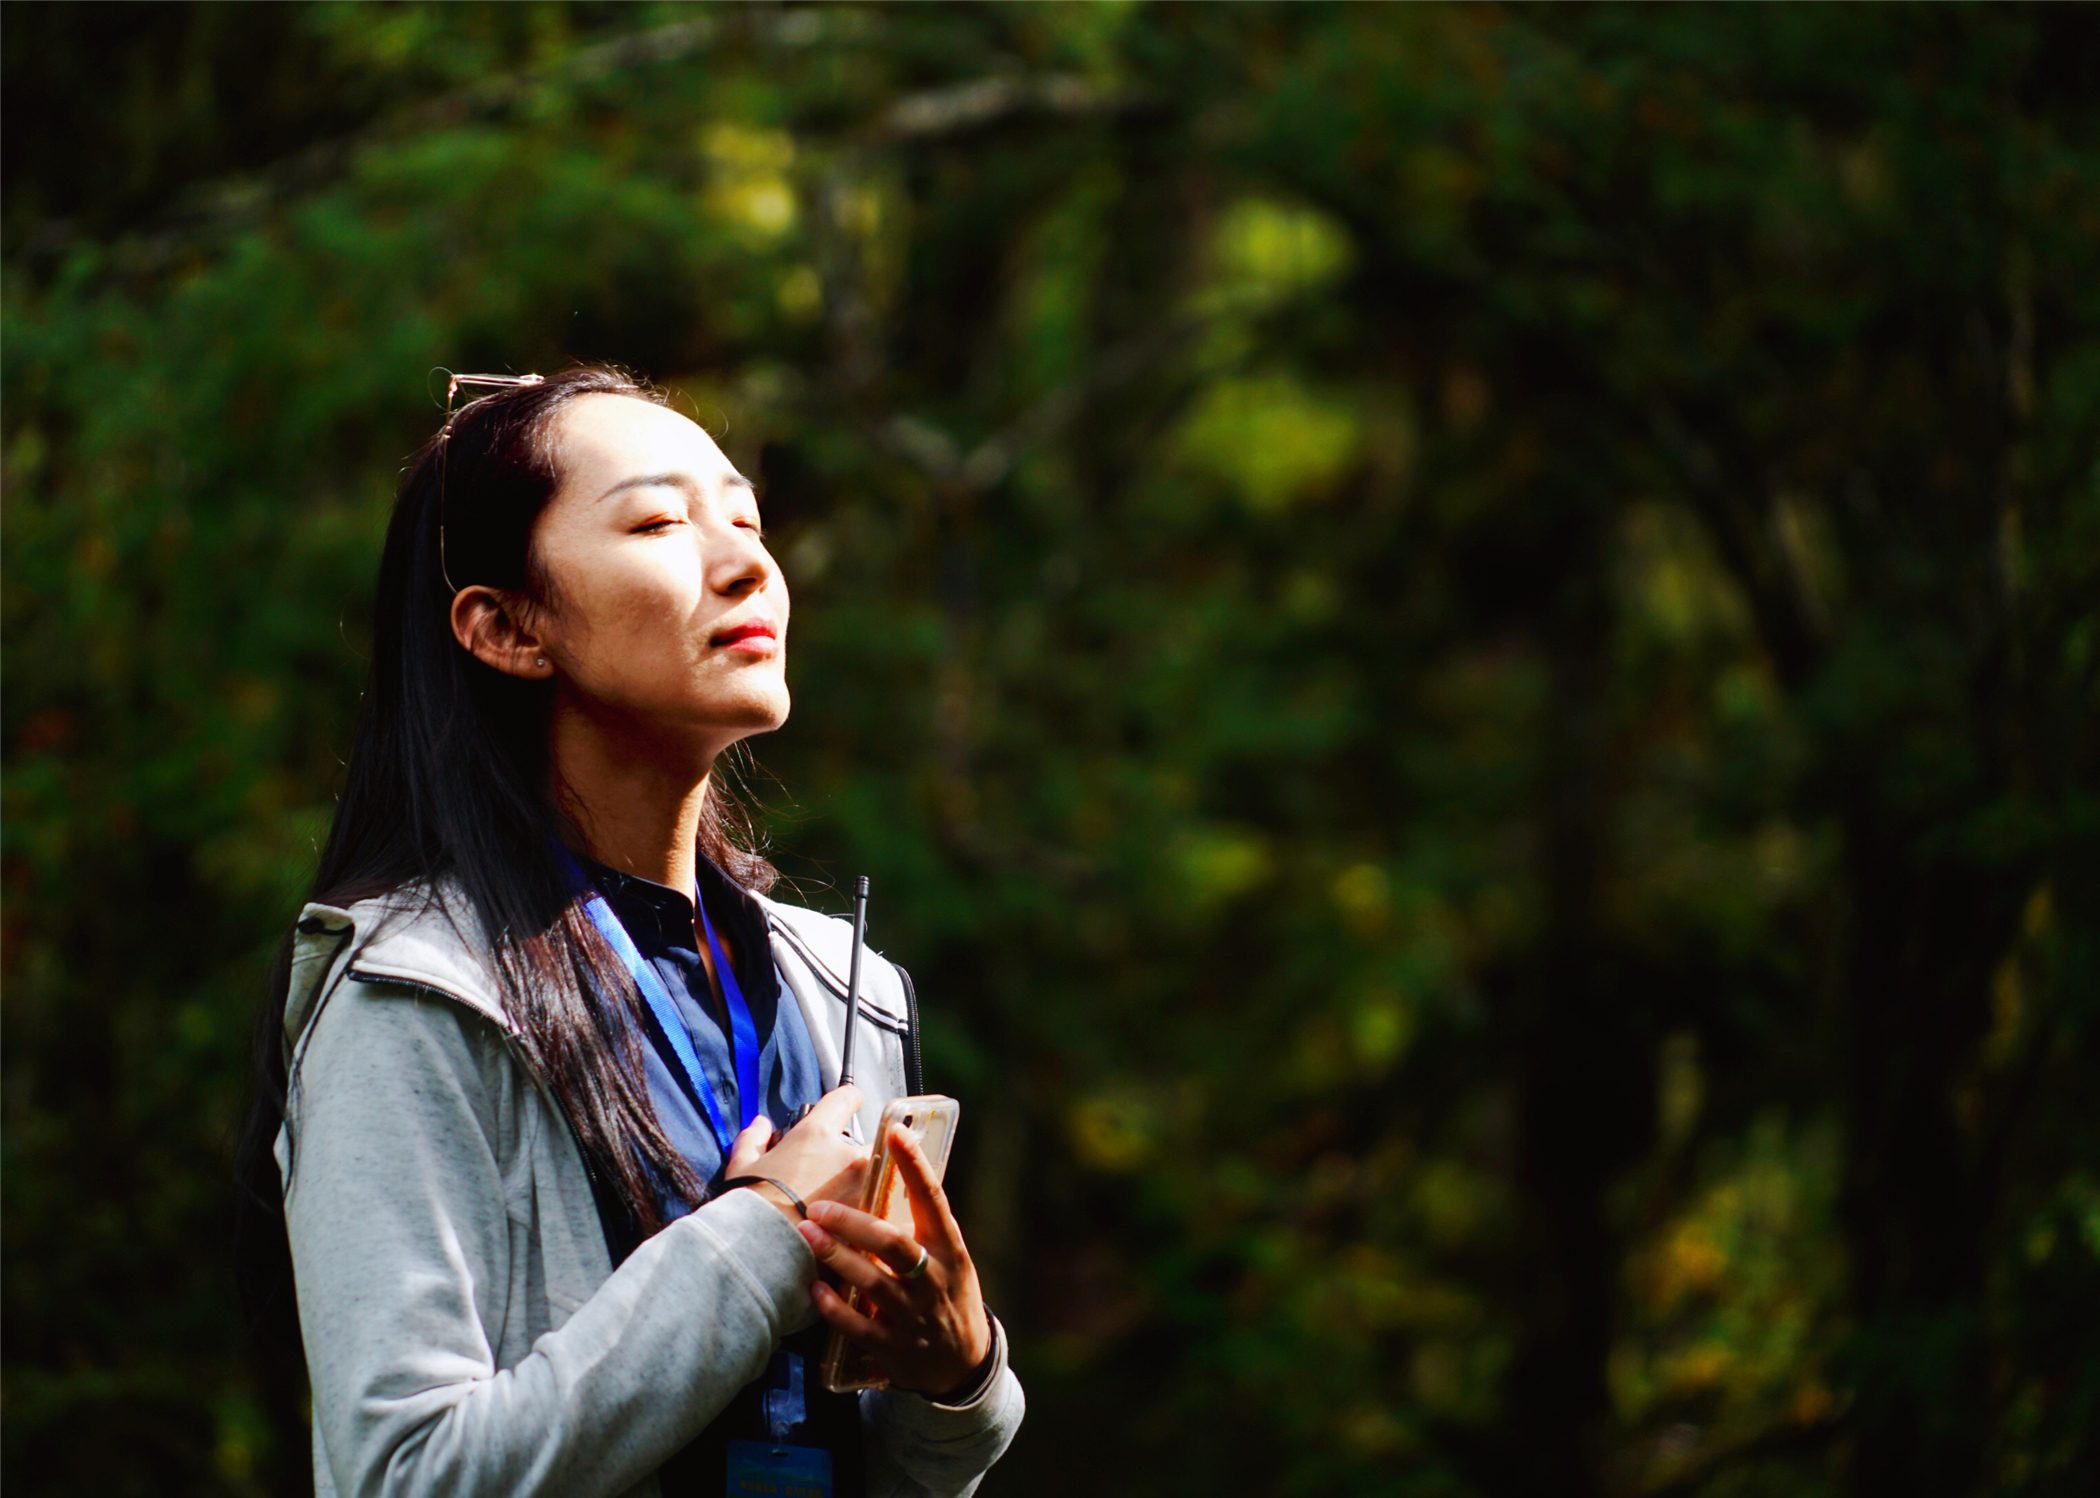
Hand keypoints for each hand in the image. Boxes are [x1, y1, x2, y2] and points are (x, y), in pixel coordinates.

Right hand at [722, 1086, 868, 1223]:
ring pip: (879, 1176)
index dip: (850, 1099)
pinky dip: (871, 1214)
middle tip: (839, 1175)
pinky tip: (856, 1229)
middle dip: (858, 1155)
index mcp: (817, 1135)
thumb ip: (753, 1140)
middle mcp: (847, 1154)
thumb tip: (760, 1124)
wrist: (764, 1255)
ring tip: (849, 1206)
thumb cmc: (751, 1209)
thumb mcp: (742, 1169)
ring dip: (867, 1185)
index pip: (845, 1099)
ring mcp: (864, 1187)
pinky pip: (880, 1208)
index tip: (853, 1103)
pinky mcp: (871, 1220)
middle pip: (869, 1140)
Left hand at [799, 1123, 992, 1396]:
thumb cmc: (948, 1293)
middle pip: (893, 1244)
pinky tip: (814, 1290)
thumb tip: (886, 1171)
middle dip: (854, 1223)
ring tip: (805, 1234)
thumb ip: (921, 1225)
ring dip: (837, 1258)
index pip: (933, 1199)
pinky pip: (859, 1327)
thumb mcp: (949, 1257)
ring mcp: (913, 1316)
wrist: (962, 1362)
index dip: (915, 1166)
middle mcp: (933, 1279)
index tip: (895, 1132)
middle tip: (818, 1205)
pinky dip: (835, 1308)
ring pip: (872, 1283)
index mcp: (949, 1249)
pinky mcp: (892, 1347)